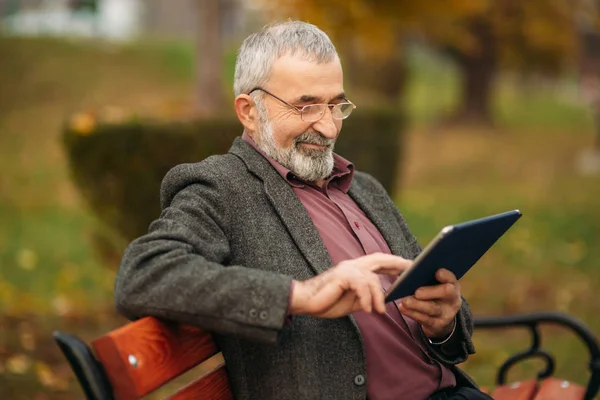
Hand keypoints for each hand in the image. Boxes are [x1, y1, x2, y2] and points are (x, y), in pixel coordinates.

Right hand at [289, 253, 411, 318]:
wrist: (305, 301)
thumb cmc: (328, 301)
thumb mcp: (354, 300)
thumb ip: (369, 296)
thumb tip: (386, 299)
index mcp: (356, 268)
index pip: (379, 262)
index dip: (395, 262)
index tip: (410, 266)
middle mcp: (352, 264)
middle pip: (379, 259)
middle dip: (397, 263)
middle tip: (412, 269)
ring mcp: (347, 269)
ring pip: (372, 278)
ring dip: (378, 296)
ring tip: (380, 311)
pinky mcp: (341, 276)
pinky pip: (361, 285)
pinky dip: (366, 298)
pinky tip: (366, 309)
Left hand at [398, 268, 461, 337]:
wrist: (441, 318)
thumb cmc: (433, 294)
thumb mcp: (435, 285)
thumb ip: (425, 276)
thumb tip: (408, 269)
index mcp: (452, 284)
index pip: (452, 278)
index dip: (445, 275)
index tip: (437, 272)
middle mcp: (452, 299)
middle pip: (446, 292)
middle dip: (431, 291)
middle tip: (417, 292)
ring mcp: (446, 313)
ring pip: (432, 308)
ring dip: (417, 304)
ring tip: (405, 301)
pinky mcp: (436, 325)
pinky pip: (424, 319)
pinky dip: (411, 313)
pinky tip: (403, 308)